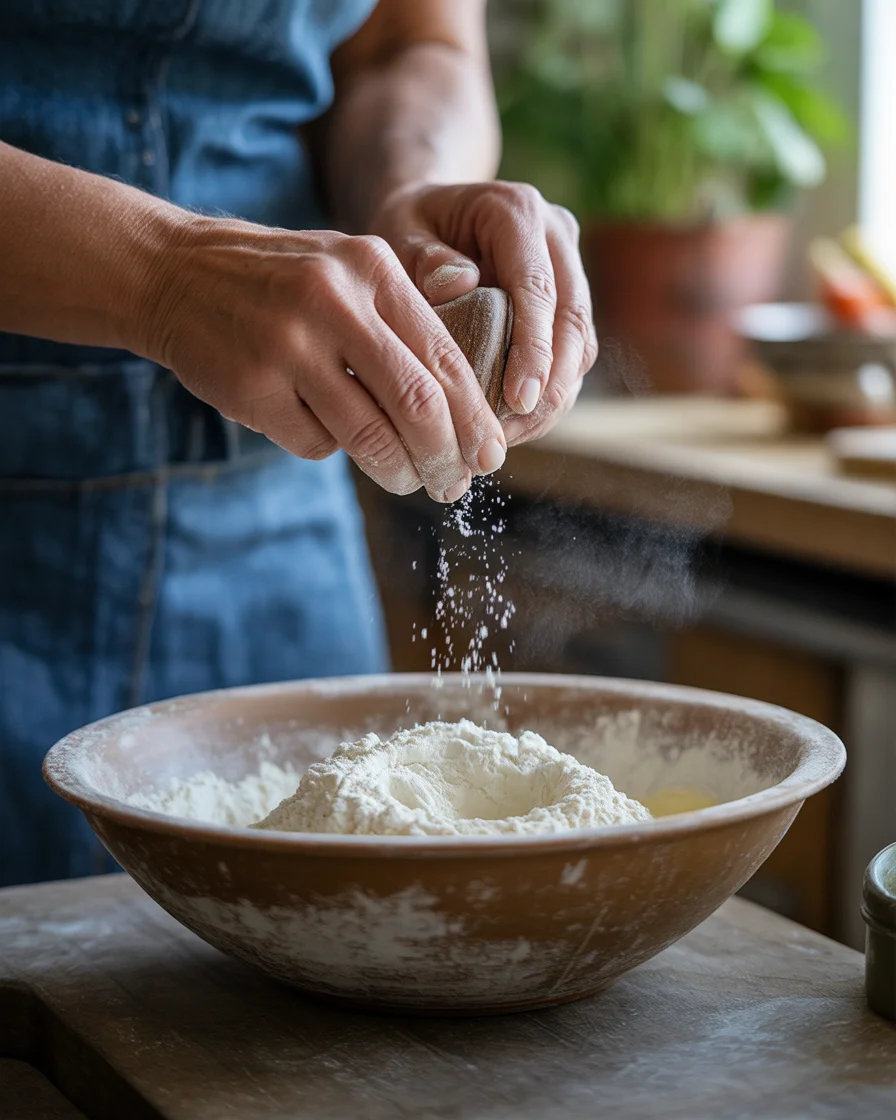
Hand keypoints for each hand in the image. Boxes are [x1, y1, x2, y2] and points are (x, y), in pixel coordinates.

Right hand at [140, 217, 507, 501]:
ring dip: (398, 471)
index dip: (475, 418)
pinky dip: (328, 447)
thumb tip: (463, 413)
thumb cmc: (281, 282)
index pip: (445, 358)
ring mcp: (287, 346)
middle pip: (417, 403)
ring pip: (368, 435)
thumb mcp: (346, 272)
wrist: (173, 272)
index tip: (491, 455)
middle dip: (447, 456)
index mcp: (371, 268)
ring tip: (409, 481)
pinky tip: (320, 429)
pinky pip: (314, 443)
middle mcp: (332, 301)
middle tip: (456, 484)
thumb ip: (401, 323)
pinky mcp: (251, 387)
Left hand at [370, 181, 597, 444]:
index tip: (518, 399)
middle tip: (512, 434)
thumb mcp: (399, 232)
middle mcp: (555, 236)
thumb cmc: (408, 227)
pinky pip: (571, 357)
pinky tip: (515, 426)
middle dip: (549, 385)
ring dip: (552, 397)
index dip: (534, 349)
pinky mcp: (568, 303)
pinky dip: (548, 394)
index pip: (539, 288)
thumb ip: (422, 257)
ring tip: (508, 438)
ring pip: (580, 345)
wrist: (430, 215)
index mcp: (517, 211)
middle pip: (572, 321)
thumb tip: (457, 284)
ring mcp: (568, 270)